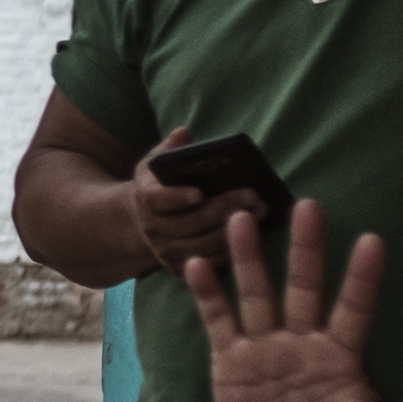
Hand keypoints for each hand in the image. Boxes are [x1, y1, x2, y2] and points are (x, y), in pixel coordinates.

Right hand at [125, 125, 249, 275]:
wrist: (143, 222)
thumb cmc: (157, 187)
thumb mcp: (155, 165)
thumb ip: (169, 149)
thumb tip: (184, 133)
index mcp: (145, 199)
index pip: (157, 199)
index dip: (177, 197)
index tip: (199, 192)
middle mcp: (153, 229)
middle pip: (191, 222)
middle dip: (223, 208)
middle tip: (251, 194)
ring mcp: (166, 252)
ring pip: (204, 244)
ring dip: (234, 229)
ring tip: (259, 210)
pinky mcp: (180, 268)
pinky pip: (210, 261)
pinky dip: (232, 248)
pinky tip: (253, 232)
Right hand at [184, 199, 402, 401]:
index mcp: (340, 354)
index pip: (354, 308)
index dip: (361, 277)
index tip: (372, 240)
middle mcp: (302, 341)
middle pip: (303, 286)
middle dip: (305, 248)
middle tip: (308, 205)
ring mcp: (265, 348)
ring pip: (257, 293)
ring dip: (248, 258)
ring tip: (241, 218)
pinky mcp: (231, 361)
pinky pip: (219, 321)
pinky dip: (208, 294)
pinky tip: (197, 264)